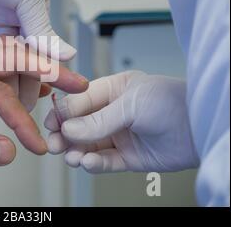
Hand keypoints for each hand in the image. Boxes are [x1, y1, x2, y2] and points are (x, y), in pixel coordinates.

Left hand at [0, 46, 87, 165]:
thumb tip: (6, 151)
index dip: (22, 122)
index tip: (38, 145)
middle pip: (11, 58)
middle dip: (48, 70)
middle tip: (78, 82)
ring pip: (6, 56)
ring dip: (36, 67)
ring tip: (64, 82)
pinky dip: (18, 72)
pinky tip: (32, 84)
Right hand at [45, 71, 199, 172]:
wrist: (202, 128)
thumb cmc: (173, 103)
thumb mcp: (131, 104)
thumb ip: (98, 120)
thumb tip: (68, 130)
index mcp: (113, 90)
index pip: (80, 101)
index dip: (63, 112)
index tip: (50, 123)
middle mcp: (114, 112)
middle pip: (80, 125)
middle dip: (65, 135)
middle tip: (54, 144)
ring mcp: (120, 135)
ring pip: (88, 145)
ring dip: (76, 151)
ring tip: (70, 156)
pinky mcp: (129, 157)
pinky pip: (105, 161)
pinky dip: (93, 164)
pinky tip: (87, 162)